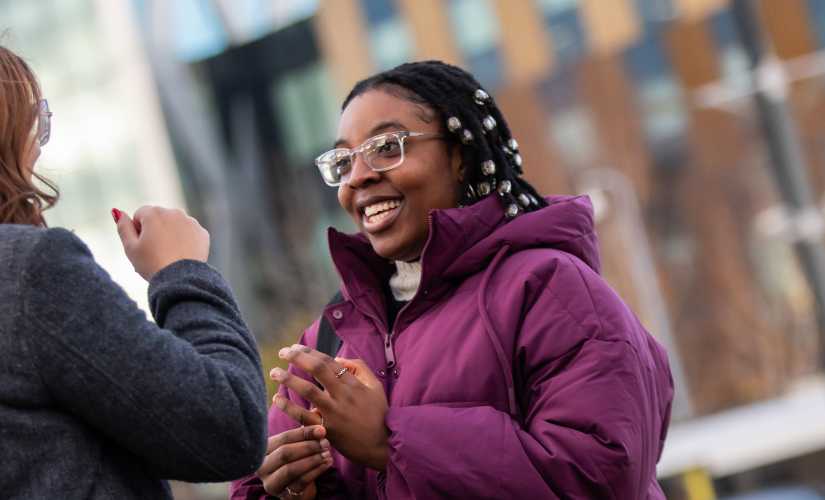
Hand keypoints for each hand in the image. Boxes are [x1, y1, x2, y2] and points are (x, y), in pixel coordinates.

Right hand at [114, 206, 209, 280]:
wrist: (180, 280)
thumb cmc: (152, 264)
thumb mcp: (130, 247)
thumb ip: (123, 227)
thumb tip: (117, 211)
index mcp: (155, 212)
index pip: (140, 214)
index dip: (137, 230)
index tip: (141, 245)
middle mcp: (175, 212)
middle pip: (158, 219)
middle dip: (154, 231)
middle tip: (153, 253)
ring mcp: (191, 222)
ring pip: (174, 226)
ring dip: (169, 235)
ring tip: (167, 255)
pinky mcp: (202, 234)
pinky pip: (189, 234)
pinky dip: (184, 242)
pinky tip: (180, 255)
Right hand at [255, 425, 332, 498]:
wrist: (299, 485)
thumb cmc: (297, 458)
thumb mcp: (299, 442)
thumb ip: (305, 428)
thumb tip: (317, 411)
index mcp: (263, 450)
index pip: (282, 439)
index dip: (303, 433)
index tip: (321, 429)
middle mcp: (262, 467)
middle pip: (285, 454)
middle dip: (308, 447)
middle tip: (326, 442)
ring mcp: (270, 483)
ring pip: (291, 469)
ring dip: (313, 459)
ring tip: (328, 453)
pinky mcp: (283, 496)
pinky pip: (301, 482)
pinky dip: (316, 471)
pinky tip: (327, 463)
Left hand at [272, 345, 389, 471]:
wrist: (382, 446)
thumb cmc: (380, 415)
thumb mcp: (376, 387)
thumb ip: (360, 368)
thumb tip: (339, 358)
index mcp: (354, 384)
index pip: (329, 362)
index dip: (310, 352)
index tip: (295, 347)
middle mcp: (344, 396)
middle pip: (318, 370)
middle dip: (298, 358)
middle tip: (283, 352)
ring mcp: (335, 414)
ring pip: (308, 392)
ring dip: (289, 380)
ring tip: (274, 372)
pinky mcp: (327, 431)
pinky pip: (304, 418)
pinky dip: (288, 407)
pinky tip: (277, 399)